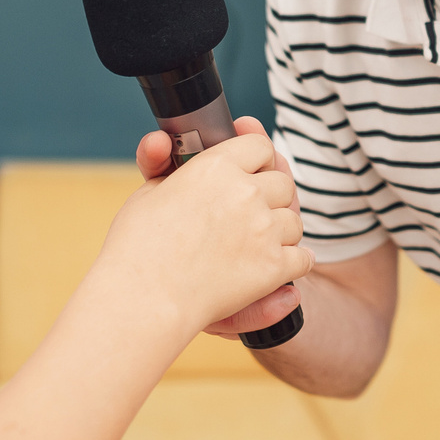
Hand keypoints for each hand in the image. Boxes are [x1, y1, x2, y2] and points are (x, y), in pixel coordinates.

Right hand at [101, 118, 309, 333]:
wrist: (142, 298)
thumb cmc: (137, 246)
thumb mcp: (147, 192)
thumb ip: (167, 165)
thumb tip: (165, 141)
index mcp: (216, 166)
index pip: (260, 146)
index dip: (256, 159)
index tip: (248, 171)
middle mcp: (246, 192)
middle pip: (283, 184)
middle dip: (271, 196)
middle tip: (249, 214)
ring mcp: (263, 229)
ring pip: (294, 221)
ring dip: (280, 231)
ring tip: (253, 245)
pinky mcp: (273, 266)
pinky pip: (302, 258)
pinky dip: (292, 264)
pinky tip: (273, 268)